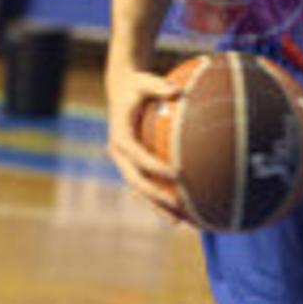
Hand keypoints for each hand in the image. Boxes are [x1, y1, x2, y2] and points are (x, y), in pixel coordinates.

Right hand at [105, 61, 186, 221]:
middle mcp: (120, 153)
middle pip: (136, 181)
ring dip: (158, 206)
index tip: (176, 174)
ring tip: (180, 223)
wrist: (121, 91)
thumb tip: (177, 90)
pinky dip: (161, 199)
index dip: (155, 166)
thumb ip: (158, 85)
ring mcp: (125, 163)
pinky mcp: (133, 166)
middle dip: (156, 197)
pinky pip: (147, 186)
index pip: (137, 156)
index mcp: (120, 136)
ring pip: (141, 190)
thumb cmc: (137, 84)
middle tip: (178, 206)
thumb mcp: (144, 80)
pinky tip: (182, 213)